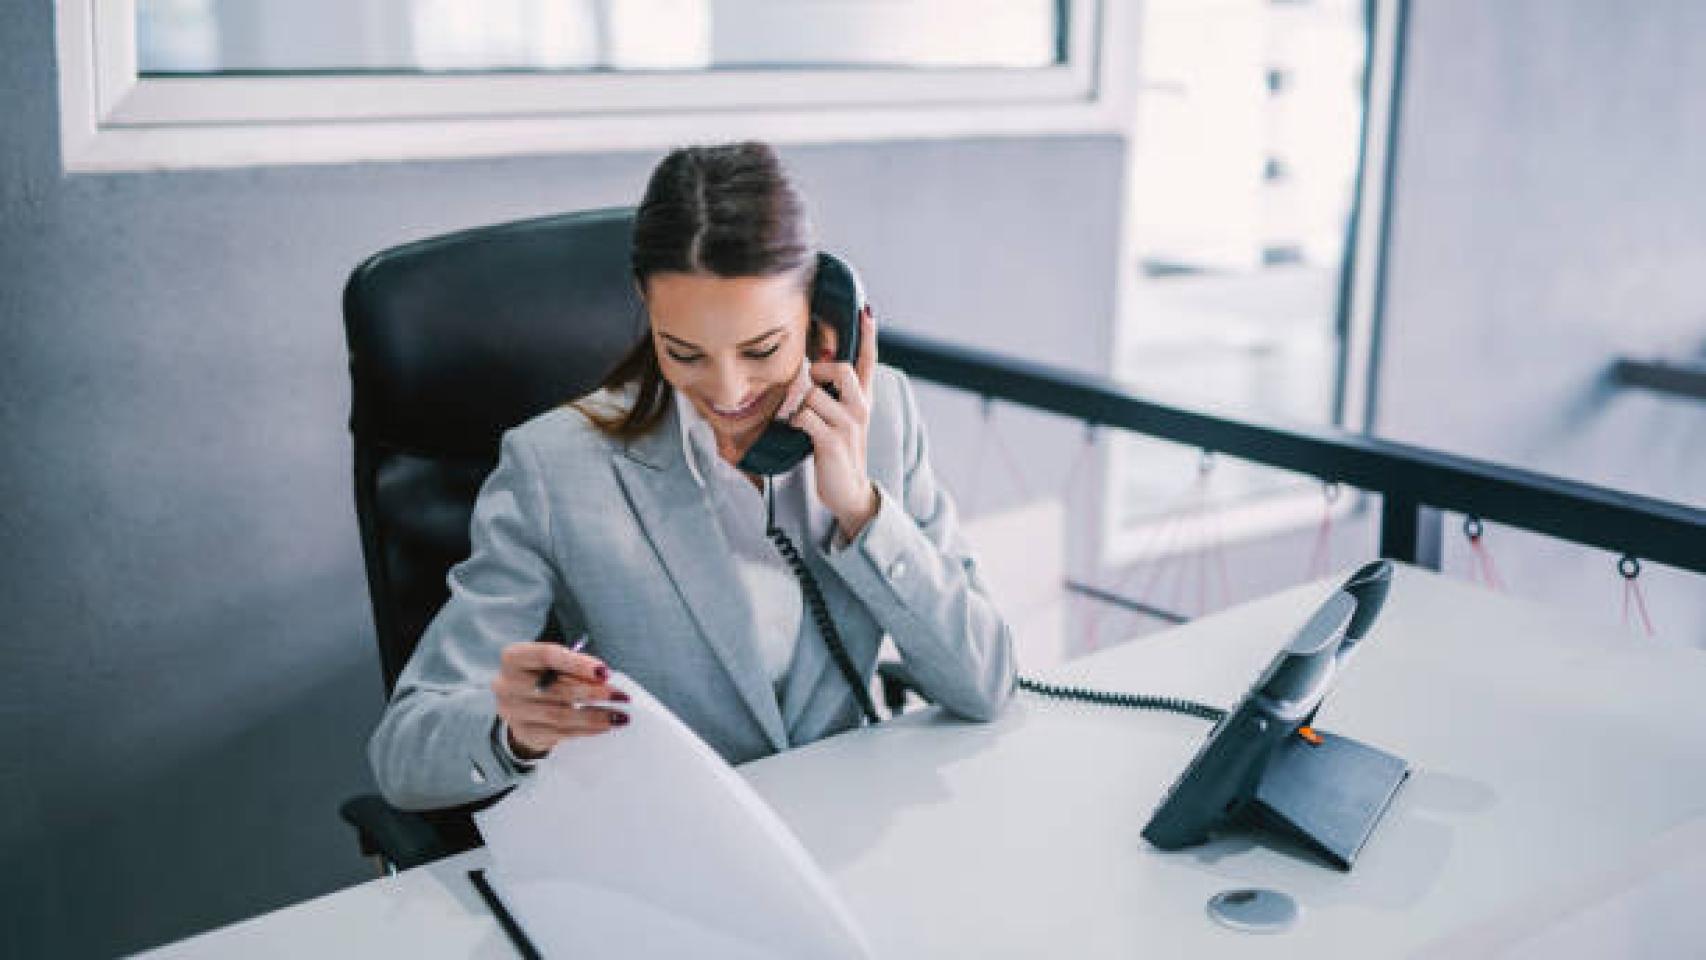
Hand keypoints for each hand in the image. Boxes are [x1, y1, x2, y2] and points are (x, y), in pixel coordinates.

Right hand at [491, 641, 629, 759]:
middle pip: (556, 688)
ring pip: (560, 715)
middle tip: (621, 695)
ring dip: (595, 715)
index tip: (605, 672)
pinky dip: (586, 730)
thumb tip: (606, 678)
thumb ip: (574, 666)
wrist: (522, 706)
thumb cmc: (545, 676)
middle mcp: (507, 684)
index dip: (577, 664)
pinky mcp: (523, 733)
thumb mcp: (554, 664)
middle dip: (593, 692)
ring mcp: (512, 711)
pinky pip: (560, 733)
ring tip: (619, 715)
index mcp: (514, 657)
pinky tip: (604, 726)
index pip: (547, 655)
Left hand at [784, 308, 879, 538]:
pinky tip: (797, 431)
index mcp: (863, 399)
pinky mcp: (831, 441)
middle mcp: (860, 408)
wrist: (849, 491)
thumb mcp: (842, 419)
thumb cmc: (838, 452)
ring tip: (803, 421)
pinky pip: (804, 416)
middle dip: (817, 372)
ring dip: (799, 406)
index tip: (866, 310)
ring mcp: (848, 424)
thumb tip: (815, 366)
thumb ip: (834, 394)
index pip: (868, 360)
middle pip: (839, 368)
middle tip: (811, 387)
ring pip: (813, 394)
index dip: (867, 334)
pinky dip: (793, 422)